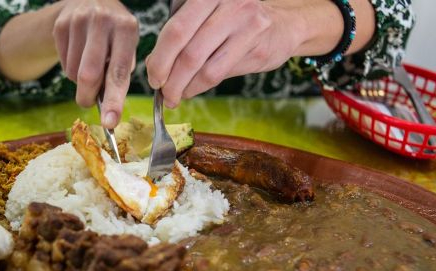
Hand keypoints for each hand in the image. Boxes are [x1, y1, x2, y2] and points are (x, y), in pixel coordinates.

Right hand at [53, 0, 138, 126]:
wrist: (89, 0)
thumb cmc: (114, 34)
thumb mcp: (127, 44)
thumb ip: (122, 72)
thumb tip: (110, 108)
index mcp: (126, 28)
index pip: (119, 72)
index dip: (114, 100)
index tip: (110, 122)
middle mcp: (102, 21)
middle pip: (89, 75)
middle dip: (87, 97)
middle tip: (89, 103)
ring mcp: (78, 21)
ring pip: (73, 73)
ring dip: (80, 82)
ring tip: (89, 66)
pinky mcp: (60, 24)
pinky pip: (63, 63)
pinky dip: (71, 69)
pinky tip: (79, 56)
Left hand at [146, 0, 306, 107]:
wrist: (282, 26)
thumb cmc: (235, 21)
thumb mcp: (206, 16)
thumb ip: (181, 34)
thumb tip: (153, 64)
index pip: (175, 30)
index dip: (159, 58)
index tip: (153, 76)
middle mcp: (229, 5)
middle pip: (187, 51)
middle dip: (169, 78)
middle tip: (162, 91)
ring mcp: (246, 26)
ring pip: (203, 67)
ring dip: (183, 87)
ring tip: (175, 95)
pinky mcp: (256, 48)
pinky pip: (218, 74)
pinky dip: (199, 87)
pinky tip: (192, 90)